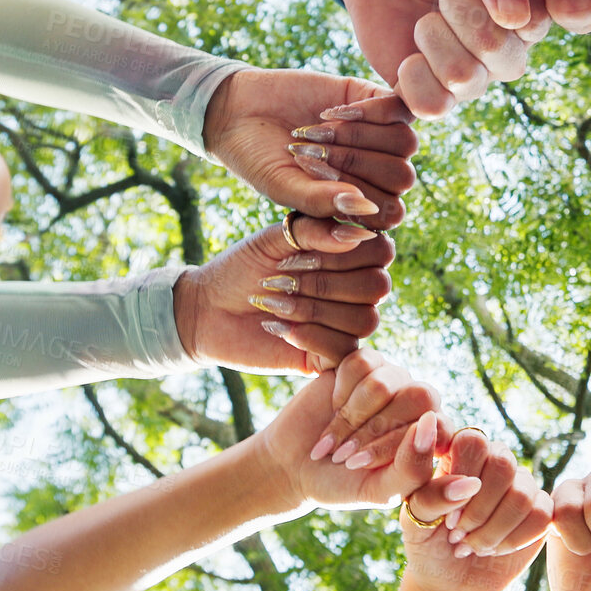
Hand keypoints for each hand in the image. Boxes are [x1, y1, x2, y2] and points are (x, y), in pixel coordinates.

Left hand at [172, 217, 392, 373]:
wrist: (208, 310)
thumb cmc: (243, 268)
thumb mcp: (276, 239)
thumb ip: (316, 231)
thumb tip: (358, 232)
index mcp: (351, 257)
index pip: (382, 251)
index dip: (343, 253)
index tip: (294, 253)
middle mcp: (357, 292)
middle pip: (378, 286)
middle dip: (324, 282)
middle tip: (279, 280)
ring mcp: (346, 326)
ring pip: (365, 320)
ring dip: (314, 309)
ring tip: (274, 305)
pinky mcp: (330, 358)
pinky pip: (345, 350)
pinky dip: (311, 337)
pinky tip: (280, 329)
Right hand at [203, 68, 417, 228]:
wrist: (238, 113)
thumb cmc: (260, 160)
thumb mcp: (285, 188)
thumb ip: (322, 202)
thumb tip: (367, 207)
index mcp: (362, 202)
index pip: (391, 212)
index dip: (359, 199)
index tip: (315, 184)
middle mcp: (377, 171)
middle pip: (402, 177)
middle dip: (354, 166)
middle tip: (307, 154)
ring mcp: (379, 134)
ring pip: (404, 142)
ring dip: (358, 139)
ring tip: (315, 134)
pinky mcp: (372, 98)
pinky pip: (398, 107)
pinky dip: (368, 112)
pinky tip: (329, 113)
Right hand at [254, 351, 445, 513]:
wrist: (294, 466)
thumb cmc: (342, 483)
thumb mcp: (379, 490)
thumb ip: (413, 468)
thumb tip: (429, 423)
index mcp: (434, 436)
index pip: (438, 427)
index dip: (395, 445)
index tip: (358, 465)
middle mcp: (420, 404)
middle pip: (419, 396)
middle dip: (373, 429)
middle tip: (344, 455)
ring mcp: (394, 380)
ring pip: (384, 382)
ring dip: (351, 415)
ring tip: (335, 438)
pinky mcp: (367, 363)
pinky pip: (361, 364)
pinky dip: (340, 391)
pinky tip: (334, 407)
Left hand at [341, 0, 552, 118]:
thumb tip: (516, 19)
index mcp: (527, 15)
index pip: (533, 24)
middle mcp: (507, 55)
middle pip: (501, 55)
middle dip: (460, 15)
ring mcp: (472, 81)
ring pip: (464, 79)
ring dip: (432, 38)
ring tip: (425, 20)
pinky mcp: (433, 98)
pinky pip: (432, 107)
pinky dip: (412, 77)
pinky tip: (409, 55)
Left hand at [400, 427, 553, 590]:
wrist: (449, 581)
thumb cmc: (427, 544)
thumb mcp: (414, 521)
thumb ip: (430, 496)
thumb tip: (468, 484)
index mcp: (459, 453)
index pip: (473, 441)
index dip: (462, 478)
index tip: (447, 517)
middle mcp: (493, 460)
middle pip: (503, 464)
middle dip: (479, 510)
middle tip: (457, 534)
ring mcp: (520, 484)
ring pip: (522, 495)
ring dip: (493, 530)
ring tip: (472, 545)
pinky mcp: (540, 509)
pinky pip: (541, 515)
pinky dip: (513, 540)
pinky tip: (494, 549)